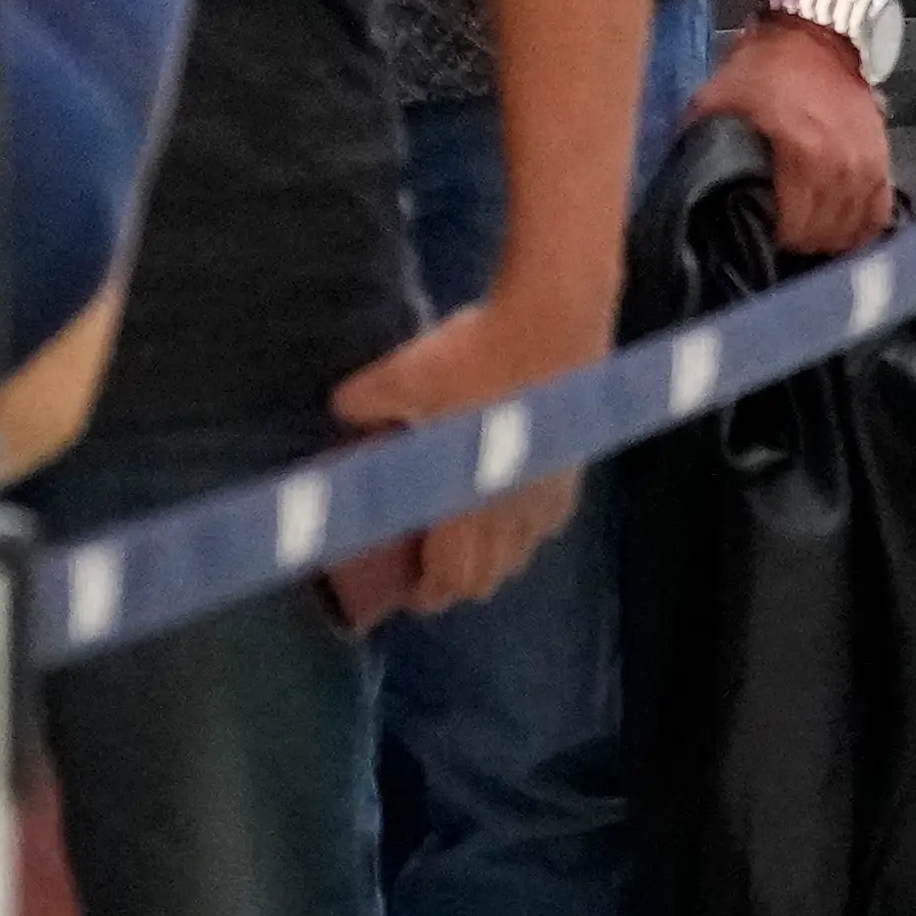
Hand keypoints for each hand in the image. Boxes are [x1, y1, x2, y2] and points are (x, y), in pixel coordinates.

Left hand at [329, 292, 605, 616]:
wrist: (552, 320)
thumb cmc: (475, 357)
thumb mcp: (402, 376)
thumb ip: (365, 401)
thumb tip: (344, 409)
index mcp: (466, 505)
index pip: (452, 578)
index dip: (429, 595)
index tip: (410, 593)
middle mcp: (512, 512)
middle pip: (489, 576)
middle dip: (459, 582)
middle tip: (433, 568)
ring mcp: (547, 490)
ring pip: (522, 551)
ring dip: (494, 557)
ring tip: (469, 539)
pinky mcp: (572, 463)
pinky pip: (547, 518)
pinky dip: (525, 525)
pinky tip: (512, 500)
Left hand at [699, 13, 895, 253]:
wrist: (815, 31)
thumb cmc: (764, 67)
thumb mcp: (717, 102)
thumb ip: (706, 149)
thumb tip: (691, 191)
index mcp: (802, 152)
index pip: (792, 227)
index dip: (771, 237)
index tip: (757, 233)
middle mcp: (841, 164)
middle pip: (822, 233)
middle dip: (796, 240)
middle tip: (776, 233)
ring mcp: (867, 163)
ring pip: (850, 229)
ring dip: (825, 237)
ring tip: (803, 233)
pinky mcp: (882, 159)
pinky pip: (878, 212)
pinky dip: (859, 225)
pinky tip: (838, 227)